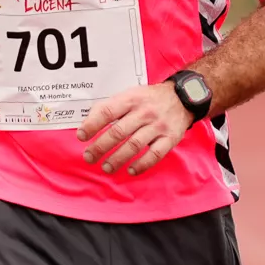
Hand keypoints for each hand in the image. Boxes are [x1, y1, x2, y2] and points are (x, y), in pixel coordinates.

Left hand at [77, 82, 192, 175]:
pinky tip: (131, 170)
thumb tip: (88, 122)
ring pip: (134, 145)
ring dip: (117, 159)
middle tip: (89, 157)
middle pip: (118, 132)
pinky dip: (142, 164)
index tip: (81, 136)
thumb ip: (110, 106)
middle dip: (100, 147)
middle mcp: (144, 112)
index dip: (92, 125)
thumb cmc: (150, 99)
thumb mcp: (130, 94)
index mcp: (131, 99)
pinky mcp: (170, 138)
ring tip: (105, 167)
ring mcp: (158, 126)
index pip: (107, 112)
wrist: (183, 98)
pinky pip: (155, 155)